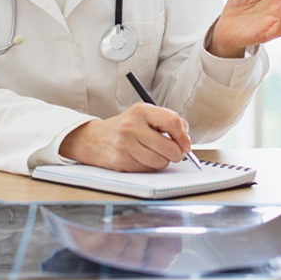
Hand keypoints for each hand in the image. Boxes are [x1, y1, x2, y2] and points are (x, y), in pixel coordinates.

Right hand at [59, 104, 193, 171]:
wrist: (94, 139)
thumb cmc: (125, 127)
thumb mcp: (144, 116)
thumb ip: (167, 123)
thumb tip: (186, 141)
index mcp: (141, 110)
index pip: (173, 122)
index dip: (183, 136)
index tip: (186, 144)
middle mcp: (132, 126)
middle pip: (169, 147)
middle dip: (176, 153)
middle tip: (173, 152)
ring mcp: (126, 144)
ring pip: (160, 162)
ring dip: (162, 161)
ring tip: (154, 153)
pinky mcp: (122, 160)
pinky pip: (148, 169)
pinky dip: (150, 167)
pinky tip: (142, 158)